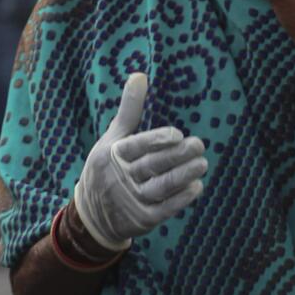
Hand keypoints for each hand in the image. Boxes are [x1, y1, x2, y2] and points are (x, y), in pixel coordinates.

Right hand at [72, 73, 207, 250]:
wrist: (92, 217)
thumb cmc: (106, 169)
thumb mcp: (111, 140)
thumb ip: (128, 111)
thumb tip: (139, 75)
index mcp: (111, 157)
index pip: (135, 147)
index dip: (157, 140)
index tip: (177, 134)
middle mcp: (119, 179)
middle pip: (152, 166)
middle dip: (178, 156)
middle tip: (199, 145)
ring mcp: (131, 201)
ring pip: (161, 187)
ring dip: (184, 176)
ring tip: (202, 164)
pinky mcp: (143, 219)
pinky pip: (165, 209)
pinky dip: (181, 198)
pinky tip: (196, 186)